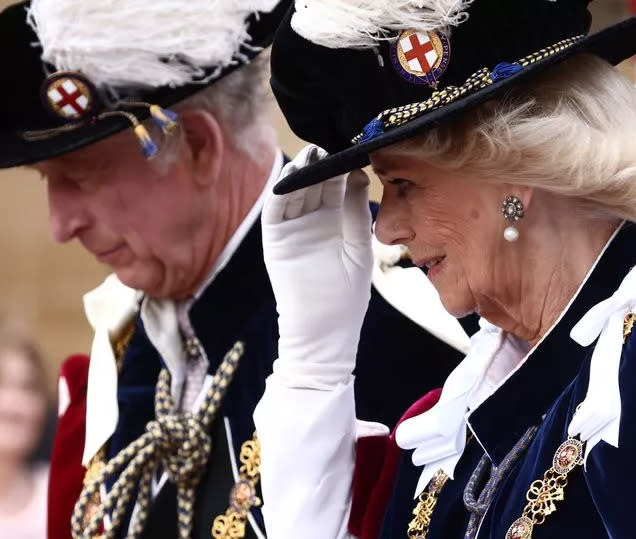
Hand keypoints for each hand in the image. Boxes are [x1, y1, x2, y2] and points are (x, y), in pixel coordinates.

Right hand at [262, 145, 372, 387]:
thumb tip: (359, 174)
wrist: (325, 332)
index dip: (343, 165)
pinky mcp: (276, 240)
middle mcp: (312, 219)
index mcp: (335, 220)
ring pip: (295, 192)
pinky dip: (280, 194)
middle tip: (333, 143)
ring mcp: (292, 229)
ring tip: (314, 155)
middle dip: (322, 163)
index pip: (337, 184)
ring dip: (301, 173)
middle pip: (315, 183)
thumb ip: (356, 212)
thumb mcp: (358, 248)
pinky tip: (292, 178)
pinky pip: (276, 212)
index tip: (354, 145)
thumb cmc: (347, 296)